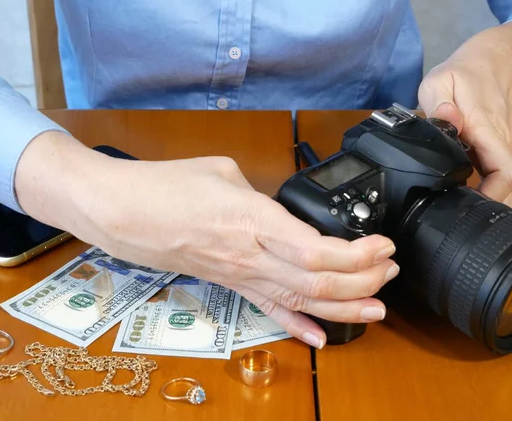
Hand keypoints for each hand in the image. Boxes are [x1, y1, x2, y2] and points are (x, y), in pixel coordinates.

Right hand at [16, 133, 398, 348]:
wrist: (122, 212)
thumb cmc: (167, 184)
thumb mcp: (224, 171)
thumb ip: (261, 194)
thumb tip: (282, 209)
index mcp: (252, 219)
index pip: (316, 251)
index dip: (358, 255)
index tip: (384, 245)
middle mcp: (251, 256)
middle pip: (317, 283)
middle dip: (362, 282)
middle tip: (389, 272)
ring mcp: (240, 276)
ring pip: (299, 302)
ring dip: (342, 308)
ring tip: (376, 308)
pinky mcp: (229, 285)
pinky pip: (267, 310)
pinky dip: (296, 326)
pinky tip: (319, 339)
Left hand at [418, 22, 511, 215]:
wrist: (500, 61)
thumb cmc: (466, 73)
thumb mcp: (440, 79)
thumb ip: (437, 100)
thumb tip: (446, 119)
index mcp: (488, 129)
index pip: (505, 174)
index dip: (490, 196)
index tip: (466, 205)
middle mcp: (506, 144)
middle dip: (493, 211)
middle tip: (464, 219)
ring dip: (502, 208)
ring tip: (474, 220)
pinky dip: (507, 199)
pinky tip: (490, 209)